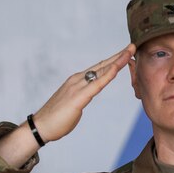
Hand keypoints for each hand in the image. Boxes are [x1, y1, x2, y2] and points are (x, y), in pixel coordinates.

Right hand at [0, 44, 134, 167]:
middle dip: (118, 55)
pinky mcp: (78, 97)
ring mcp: (77, 87)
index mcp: (76, 81)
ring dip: (117, 60)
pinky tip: (118, 67)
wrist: (40, 127)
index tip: (125, 53)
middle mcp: (77, 80)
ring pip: (101, 70)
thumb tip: (86, 97)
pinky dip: (109, 74)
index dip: (112, 60)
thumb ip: (82, 97)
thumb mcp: (73, 105)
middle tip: (133, 45)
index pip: (98, 68)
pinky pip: (97, 83)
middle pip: (102, 65)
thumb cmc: (55, 119)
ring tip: (131, 51)